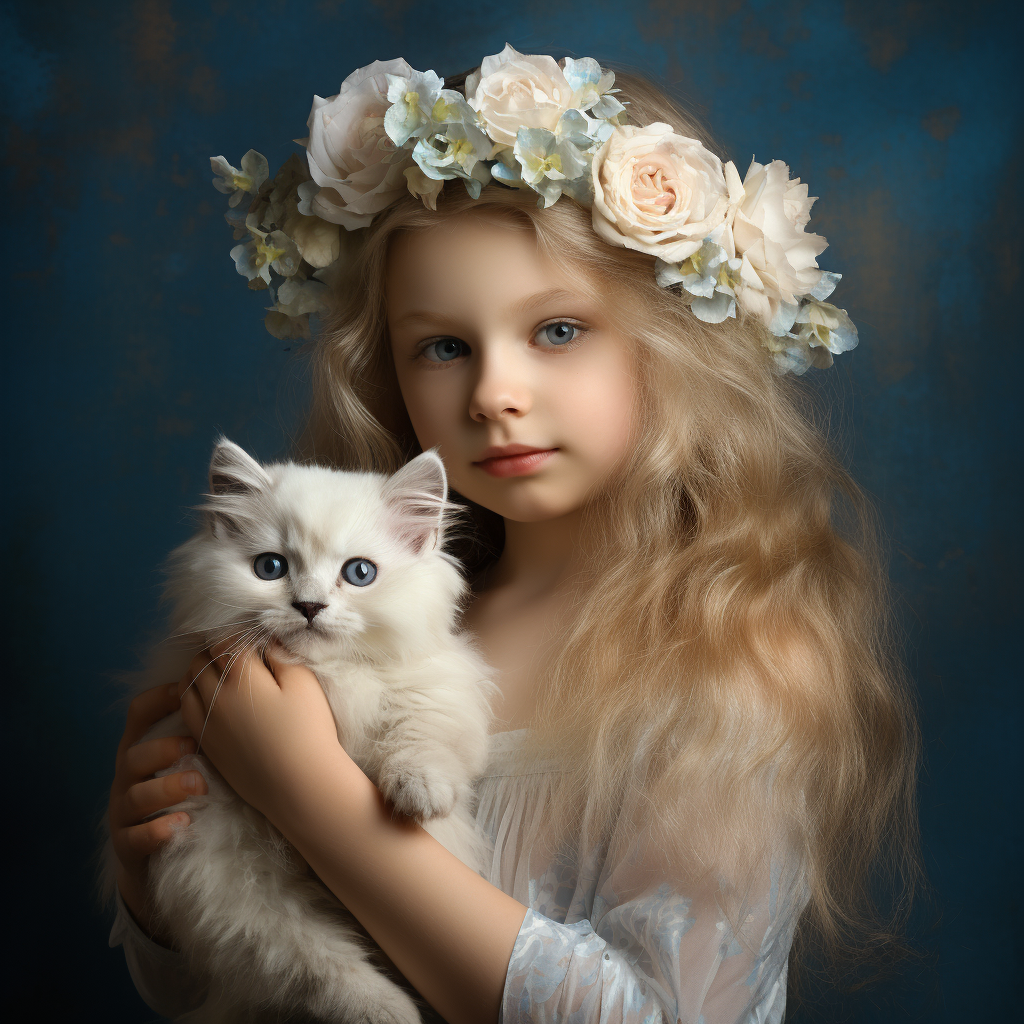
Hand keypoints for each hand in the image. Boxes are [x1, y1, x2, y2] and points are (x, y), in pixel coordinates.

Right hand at [108, 681, 208, 939]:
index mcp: (141, 749)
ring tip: (199, 785)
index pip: (138, 714)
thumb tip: (236, 694)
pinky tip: (183, 822)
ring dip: (167, 788)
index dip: (157, 698)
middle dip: (162, 748)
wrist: (155, 860)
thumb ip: (199, 734)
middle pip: (132, 756)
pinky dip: (159, 830)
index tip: (183, 689)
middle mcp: (127, 778)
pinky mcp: (127, 845)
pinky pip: (136, 838)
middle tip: (194, 745)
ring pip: (135, 797)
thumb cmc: (180, 798)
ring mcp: (124, 813)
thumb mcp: (186, 761)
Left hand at [177, 642, 344, 818]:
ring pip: (187, 683)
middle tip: (241, 653)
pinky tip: (212, 697)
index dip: (240, 635)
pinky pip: (186, 710)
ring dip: (202, 671)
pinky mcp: (206, 743)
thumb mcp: (304, 684)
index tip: (255, 638)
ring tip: (224, 672)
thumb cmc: (309, 731)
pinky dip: (193, 696)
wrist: (300, 785)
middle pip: (202, 659)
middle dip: (218, 650)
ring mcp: (207, 722)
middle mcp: (216, 696)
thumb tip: (265, 639)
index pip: (228, 641)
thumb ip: (282, 655)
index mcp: (242, 678)